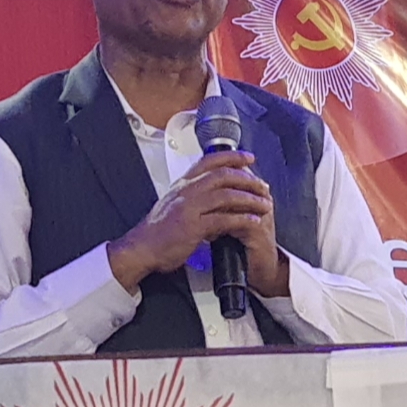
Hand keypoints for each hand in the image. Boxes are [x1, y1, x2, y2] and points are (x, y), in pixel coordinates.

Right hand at [108, 151, 279, 294]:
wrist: (141, 249)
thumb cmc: (158, 230)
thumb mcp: (175, 205)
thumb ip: (196, 197)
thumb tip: (218, 194)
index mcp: (182, 185)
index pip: (209, 161)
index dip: (231, 156)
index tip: (249, 157)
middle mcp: (185, 192)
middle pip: (222, 175)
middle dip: (248, 179)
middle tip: (264, 186)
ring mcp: (188, 208)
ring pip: (226, 195)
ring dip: (250, 199)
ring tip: (265, 204)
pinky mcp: (191, 227)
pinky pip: (223, 219)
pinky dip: (242, 219)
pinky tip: (254, 221)